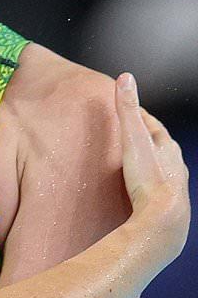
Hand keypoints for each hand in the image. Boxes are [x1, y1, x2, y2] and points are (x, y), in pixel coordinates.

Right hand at [115, 73, 189, 256]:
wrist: (162, 220)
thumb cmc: (148, 178)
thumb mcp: (133, 139)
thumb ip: (126, 109)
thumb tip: (125, 77)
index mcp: (167, 146)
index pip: (151, 123)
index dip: (136, 115)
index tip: (123, 110)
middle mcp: (174, 163)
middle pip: (157, 144)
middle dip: (142, 137)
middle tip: (124, 132)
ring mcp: (172, 184)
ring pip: (159, 166)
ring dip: (146, 160)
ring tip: (128, 159)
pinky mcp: (166, 203)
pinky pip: (154, 185)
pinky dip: (145, 180)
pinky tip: (136, 186)